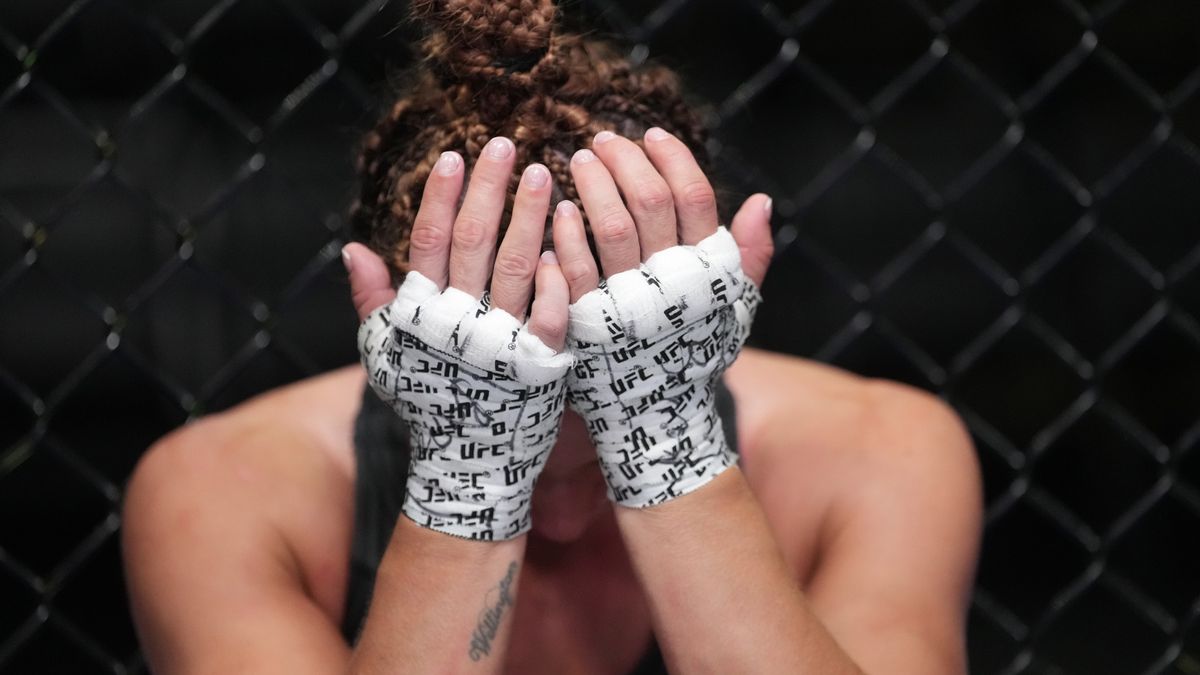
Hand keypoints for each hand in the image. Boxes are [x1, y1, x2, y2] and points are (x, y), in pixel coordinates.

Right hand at [347, 136, 572, 539]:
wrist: (468, 465)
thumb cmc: (429, 402)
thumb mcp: (388, 355)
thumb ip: (372, 300)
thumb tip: (352, 247)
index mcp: (421, 314)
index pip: (429, 240)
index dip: (442, 196)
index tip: (457, 154)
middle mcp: (458, 323)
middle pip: (474, 241)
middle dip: (490, 189)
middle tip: (507, 144)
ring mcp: (500, 342)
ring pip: (516, 266)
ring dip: (529, 216)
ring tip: (544, 173)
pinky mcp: (539, 364)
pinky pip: (550, 313)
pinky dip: (554, 278)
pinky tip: (564, 241)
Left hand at [552, 127, 772, 505]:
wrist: (656, 417)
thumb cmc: (692, 355)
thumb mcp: (731, 311)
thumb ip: (748, 257)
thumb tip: (761, 200)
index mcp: (705, 273)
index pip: (694, 196)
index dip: (672, 157)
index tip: (650, 134)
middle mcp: (671, 284)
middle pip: (649, 200)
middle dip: (625, 160)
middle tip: (604, 140)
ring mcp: (628, 302)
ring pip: (611, 225)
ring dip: (594, 183)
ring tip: (580, 159)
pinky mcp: (588, 322)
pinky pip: (575, 268)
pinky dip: (567, 233)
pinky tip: (560, 209)